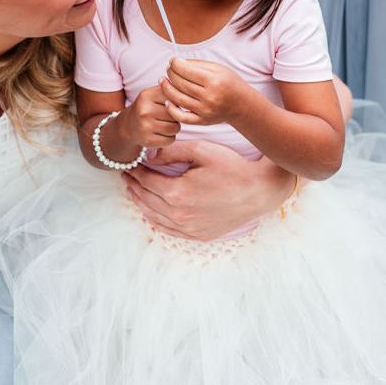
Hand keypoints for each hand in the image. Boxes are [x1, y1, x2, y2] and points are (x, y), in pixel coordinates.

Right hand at [122, 83, 180, 148]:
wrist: (128, 126)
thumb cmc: (146, 108)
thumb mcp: (152, 94)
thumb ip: (168, 91)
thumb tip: (187, 94)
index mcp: (147, 96)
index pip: (174, 98)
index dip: (175, 102)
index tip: (170, 104)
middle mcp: (145, 111)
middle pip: (176, 114)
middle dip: (175, 116)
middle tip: (165, 116)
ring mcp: (145, 127)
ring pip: (175, 128)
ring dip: (173, 127)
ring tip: (163, 124)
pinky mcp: (148, 141)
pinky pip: (170, 140)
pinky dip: (168, 137)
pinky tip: (159, 133)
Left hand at [122, 139, 292, 240]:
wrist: (259, 190)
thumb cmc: (231, 166)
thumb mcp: (200, 150)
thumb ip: (171, 152)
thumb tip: (150, 156)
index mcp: (177, 193)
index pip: (146, 182)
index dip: (135, 172)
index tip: (130, 165)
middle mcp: (179, 215)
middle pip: (146, 199)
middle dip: (134, 186)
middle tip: (127, 176)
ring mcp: (189, 229)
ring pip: (154, 217)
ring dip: (141, 202)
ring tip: (134, 190)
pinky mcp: (198, 235)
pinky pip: (168, 230)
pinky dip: (155, 219)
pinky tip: (151, 210)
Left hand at [162, 57, 246, 125]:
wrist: (242, 104)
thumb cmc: (228, 83)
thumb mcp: (218, 68)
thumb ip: (197, 64)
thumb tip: (176, 62)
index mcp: (214, 81)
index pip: (186, 70)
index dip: (175, 64)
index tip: (172, 61)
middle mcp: (210, 97)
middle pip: (181, 84)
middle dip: (171, 74)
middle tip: (168, 70)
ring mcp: (205, 110)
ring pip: (178, 99)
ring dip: (167, 89)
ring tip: (163, 81)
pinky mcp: (202, 121)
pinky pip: (181, 117)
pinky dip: (172, 109)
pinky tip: (167, 101)